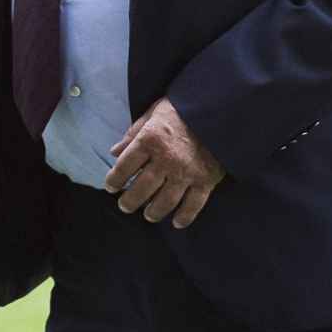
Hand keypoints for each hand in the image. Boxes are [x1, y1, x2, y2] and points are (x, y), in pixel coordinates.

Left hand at [104, 97, 224, 228]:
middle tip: (125, 206)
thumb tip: (114, 152)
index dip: (114, 179)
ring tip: (148, 215)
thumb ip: (133, 133)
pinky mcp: (206, 180)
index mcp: (150, 139)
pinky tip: (177, 222)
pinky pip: (194, 204)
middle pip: (142, 188)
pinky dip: (185, 216)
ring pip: (165, 201)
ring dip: (154, 212)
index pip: (124, 166)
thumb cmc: (182, 108)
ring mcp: (187, 171)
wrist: (220, 109)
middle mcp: (166, 158)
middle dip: (130, 201)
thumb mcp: (153, 113)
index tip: (111, 187)